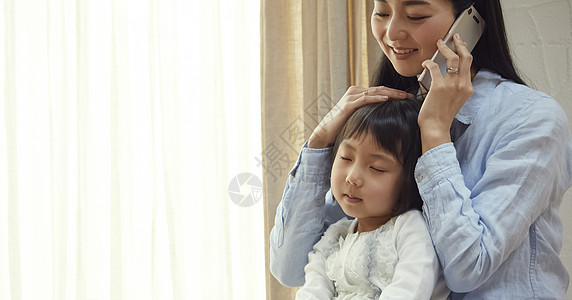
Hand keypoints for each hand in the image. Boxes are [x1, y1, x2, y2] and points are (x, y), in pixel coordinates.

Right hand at [308, 86, 412, 148]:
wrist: (326, 132)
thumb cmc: (343, 126)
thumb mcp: (359, 117)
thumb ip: (369, 113)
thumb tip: (385, 117)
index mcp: (359, 93)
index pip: (380, 91)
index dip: (395, 93)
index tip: (407, 97)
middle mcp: (355, 92)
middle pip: (380, 89)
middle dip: (396, 92)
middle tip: (409, 96)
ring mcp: (351, 96)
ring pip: (375, 92)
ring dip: (390, 94)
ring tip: (402, 96)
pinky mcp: (348, 104)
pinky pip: (365, 99)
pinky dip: (376, 98)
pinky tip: (386, 99)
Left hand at [418, 33, 473, 152]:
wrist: (436, 127)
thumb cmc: (441, 115)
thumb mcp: (455, 99)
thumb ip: (455, 86)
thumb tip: (448, 72)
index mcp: (468, 88)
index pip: (469, 65)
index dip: (465, 52)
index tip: (461, 45)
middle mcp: (462, 85)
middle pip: (466, 57)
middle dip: (460, 44)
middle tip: (454, 37)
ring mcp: (452, 85)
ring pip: (452, 58)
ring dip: (445, 48)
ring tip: (439, 43)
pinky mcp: (439, 86)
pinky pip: (434, 66)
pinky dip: (428, 62)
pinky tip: (425, 62)